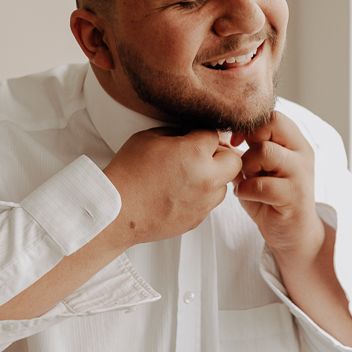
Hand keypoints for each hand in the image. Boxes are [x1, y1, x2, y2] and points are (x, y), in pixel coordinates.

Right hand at [104, 128, 242, 246]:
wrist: (116, 211)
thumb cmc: (128, 173)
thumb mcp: (150, 137)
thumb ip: (177, 132)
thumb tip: (191, 132)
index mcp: (195, 153)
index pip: (214, 134)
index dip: (202, 133)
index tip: (192, 135)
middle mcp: (207, 178)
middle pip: (234, 160)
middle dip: (221, 154)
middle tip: (201, 154)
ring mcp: (204, 202)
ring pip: (224, 184)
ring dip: (213, 176)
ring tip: (188, 175)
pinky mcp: (198, 219)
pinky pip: (210, 202)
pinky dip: (201, 195)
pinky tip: (179, 192)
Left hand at [231, 112, 323, 258]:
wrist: (293, 234)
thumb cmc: (270, 198)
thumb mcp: (258, 169)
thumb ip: (246, 150)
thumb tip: (217, 135)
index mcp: (295, 143)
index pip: (273, 116)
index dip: (248, 125)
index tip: (236, 140)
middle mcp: (301, 154)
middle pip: (271, 127)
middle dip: (248, 144)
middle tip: (242, 163)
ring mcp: (300, 174)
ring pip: (266, 152)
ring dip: (247, 166)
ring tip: (245, 180)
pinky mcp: (294, 196)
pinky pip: (263, 184)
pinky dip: (246, 189)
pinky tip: (244, 194)